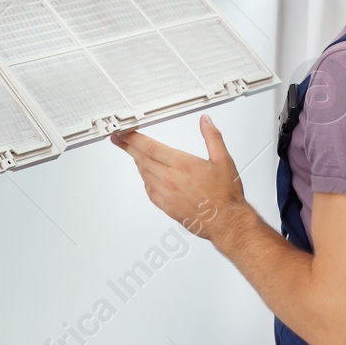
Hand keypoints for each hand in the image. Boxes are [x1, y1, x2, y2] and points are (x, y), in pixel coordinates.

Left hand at [112, 115, 246, 239]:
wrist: (227, 222)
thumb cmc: (225, 195)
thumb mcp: (223, 160)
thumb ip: (212, 137)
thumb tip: (205, 121)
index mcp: (183, 165)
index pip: (150, 147)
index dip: (132, 138)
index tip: (123, 133)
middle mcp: (171, 180)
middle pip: (142, 159)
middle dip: (128, 147)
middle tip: (118, 140)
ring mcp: (167, 194)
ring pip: (144, 174)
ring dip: (137, 162)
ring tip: (134, 153)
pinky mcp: (166, 207)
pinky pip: (149, 190)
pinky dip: (145, 179)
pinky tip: (147, 175)